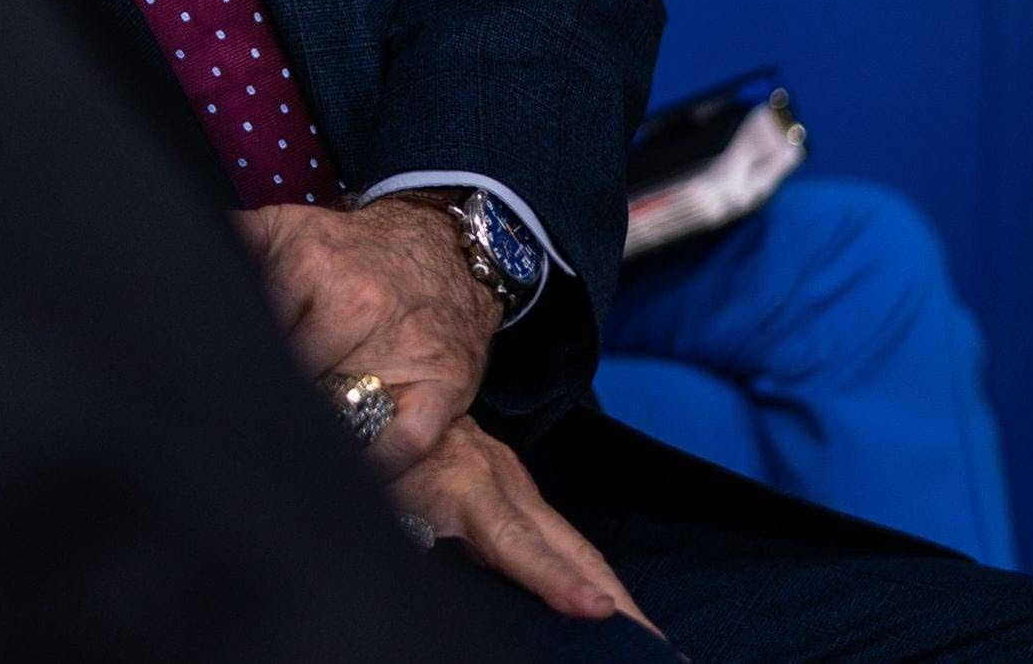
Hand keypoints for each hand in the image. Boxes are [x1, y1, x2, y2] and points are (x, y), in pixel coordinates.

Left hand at [236, 194, 496, 473]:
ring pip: (342, 417)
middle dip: (270, 403)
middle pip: (292, 381)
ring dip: (317, 442)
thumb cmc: (352, 251)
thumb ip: (234, 240)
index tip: (209, 394)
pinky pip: (402, 443)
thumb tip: (179, 247)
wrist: (444, 248)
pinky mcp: (443, 385)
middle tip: (247, 427)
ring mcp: (403, 347)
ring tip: (293, 452)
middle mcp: (356, 304)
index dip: (235, 366)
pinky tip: (348, 474)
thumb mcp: (287, 227)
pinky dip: (375, 467)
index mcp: (309, 267)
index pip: (255, 334)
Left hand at [393, 416, 657, 637]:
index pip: (516, 543)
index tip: (598, 609)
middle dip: (618, 600)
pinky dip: (591, 575)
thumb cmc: (372, 451)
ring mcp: (516, 484)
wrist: (384, 394)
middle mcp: (502, 482)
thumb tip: (419, 554)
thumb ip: (403, 524)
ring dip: (615, 594)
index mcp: (463, 485)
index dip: (556, 579)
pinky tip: (612, 610)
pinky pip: (562, 539)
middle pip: (572, 550)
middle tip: (661, 649)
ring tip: (650, 641)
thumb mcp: (376, 490)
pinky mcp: (519, 490)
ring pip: (576, 546)